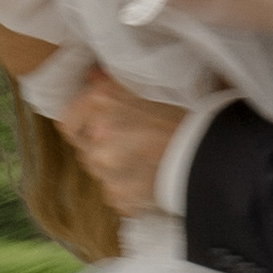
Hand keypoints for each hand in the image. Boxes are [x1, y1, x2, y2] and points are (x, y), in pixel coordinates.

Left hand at [62, 71, 187, 217]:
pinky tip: (150, 180)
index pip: (67, 124)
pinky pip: (115, 195)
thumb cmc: (177, 119)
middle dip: (102, 150)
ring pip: (100, 174)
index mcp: (100, 103)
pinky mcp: (118, 196)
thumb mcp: (144, 91)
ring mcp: (106, 168)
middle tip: (132, 145)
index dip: (81, 127)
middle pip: (85, 151)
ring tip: (144, 163)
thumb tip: (91, 76)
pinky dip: (129, 191)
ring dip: (115, 171)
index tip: (96, 130)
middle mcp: (97, 134)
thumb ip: (110, 85)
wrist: (205, 156)